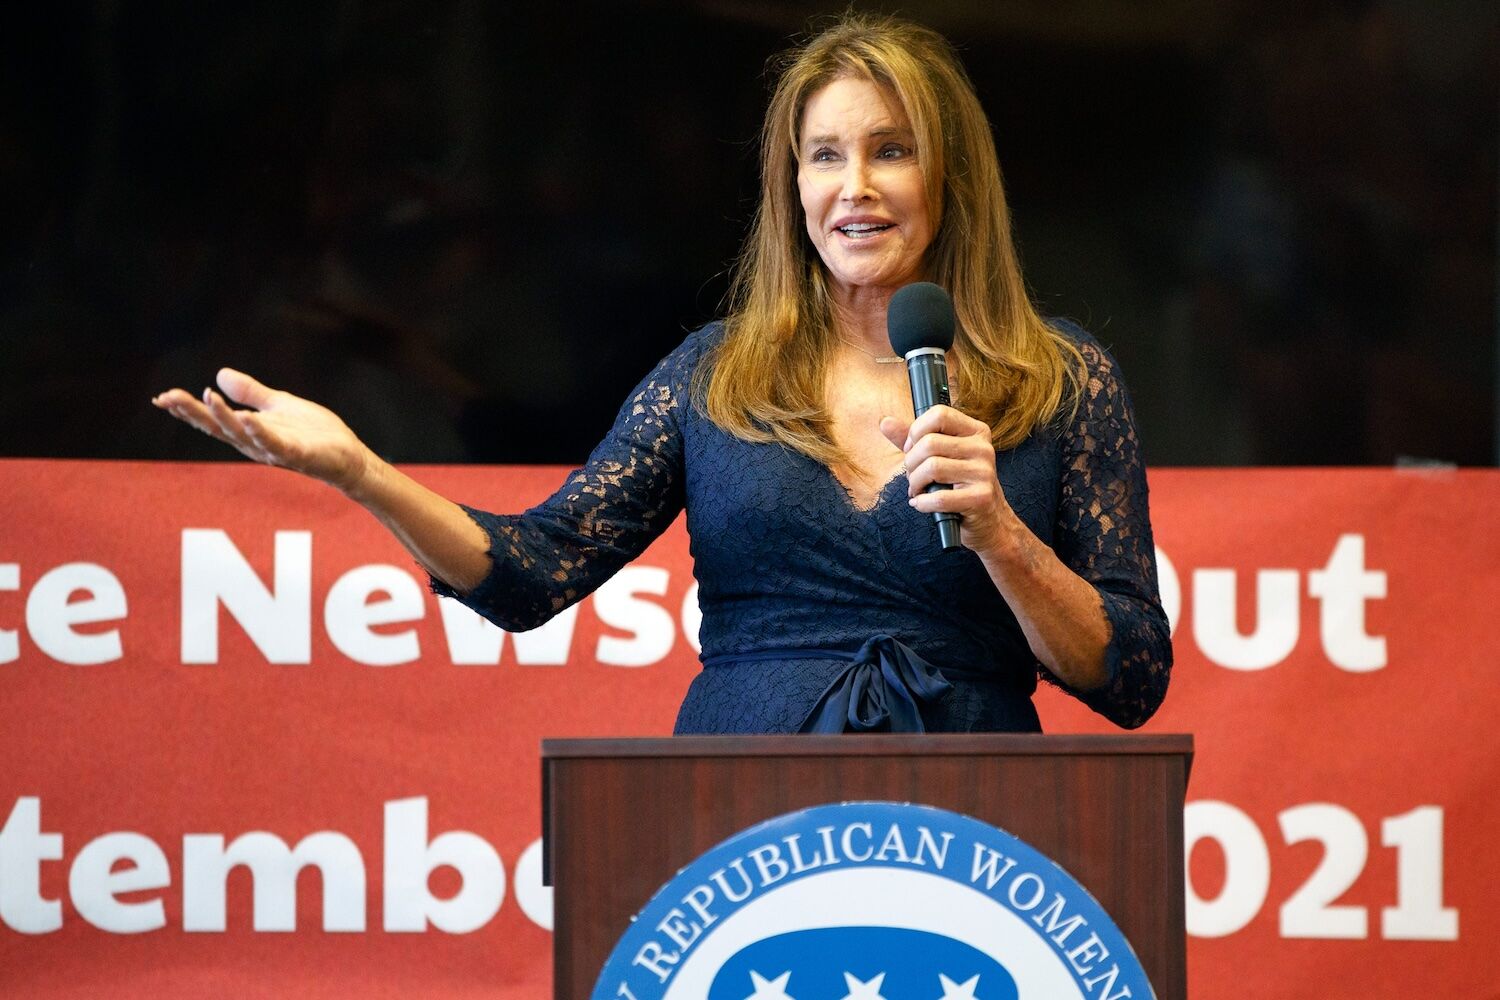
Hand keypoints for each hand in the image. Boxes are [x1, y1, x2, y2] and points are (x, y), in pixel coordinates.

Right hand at [152, 369, 375, 493]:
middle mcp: (255, 444)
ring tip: (205, 396)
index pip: (212, 420)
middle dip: (193, 413)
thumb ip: (250, 393)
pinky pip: (275, 444)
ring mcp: (275, 451)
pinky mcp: (297, 454)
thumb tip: (219, 374)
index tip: (162, 397)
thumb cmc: (314, 434)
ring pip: (242, 434)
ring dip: (223, 416)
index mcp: (249, 431)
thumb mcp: (278, 405)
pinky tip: (248, 419)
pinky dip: (261, 432)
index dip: (188, 409)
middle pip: (218, 428)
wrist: (348, 455)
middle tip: (168, 398)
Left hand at [879, 406, 1015, 553]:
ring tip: (918, 490)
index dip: (916, 431)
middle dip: (911, 463)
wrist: (988, 520)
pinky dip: (922, 503)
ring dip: (915, 483)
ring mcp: (984, 473)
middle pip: (930, 443)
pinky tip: (921, 504)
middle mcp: (983, 448)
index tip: (911, 448)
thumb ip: (913, 438)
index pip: (939, 414)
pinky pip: (939, 497)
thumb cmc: (959, 484)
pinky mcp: (981, 498)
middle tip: (913, 477)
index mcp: (975, 431)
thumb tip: (885, 422)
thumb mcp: (939, 456)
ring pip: (932, 468)